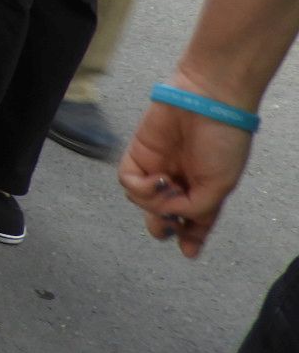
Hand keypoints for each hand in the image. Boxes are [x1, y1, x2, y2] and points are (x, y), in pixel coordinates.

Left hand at [119, 77, 258, 257]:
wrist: (207, 100)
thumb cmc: (223, 139)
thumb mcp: (221, 185)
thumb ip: (197, 209)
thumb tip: (173, 218)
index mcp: (205, 189)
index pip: (194, 221)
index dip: (191, 238)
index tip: (188, 252)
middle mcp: (181, 182)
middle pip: (162, 215)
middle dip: (162, 226)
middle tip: (170, 223)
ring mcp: (158, 168)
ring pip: (143, 202)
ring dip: (154, 203)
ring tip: (171, 186)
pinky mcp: (138, 154)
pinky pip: (129, 181)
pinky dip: (141, 187)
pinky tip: (159, 179)